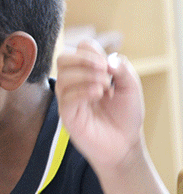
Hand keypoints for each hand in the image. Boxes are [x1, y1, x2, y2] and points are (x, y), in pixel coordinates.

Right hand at [55, 40, 144, 168]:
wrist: (124, 144)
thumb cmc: (126, 116)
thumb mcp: (131, 87)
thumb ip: (122, 68)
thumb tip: (107, 60)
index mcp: (87, 73)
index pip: (79, 50)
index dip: (92, 52)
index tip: (109, 66)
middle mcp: (74, 84)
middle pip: (63, 58)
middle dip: (84, 60)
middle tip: (104, 71)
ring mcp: (68, 99)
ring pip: (63, 77)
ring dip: (86, 76)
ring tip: (105, 88)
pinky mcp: (67, 115)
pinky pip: (66, 97)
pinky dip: (83, 91)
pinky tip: (98, 95)